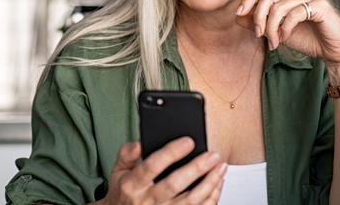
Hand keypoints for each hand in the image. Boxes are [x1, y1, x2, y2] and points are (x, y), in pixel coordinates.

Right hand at [101, 137, 226, 204]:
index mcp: (132, 185)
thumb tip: (141, 142)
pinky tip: (217, 184)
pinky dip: (211, 198)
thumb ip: (127, 153)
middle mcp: (147, 201)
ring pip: (190, 201)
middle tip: (213, 155)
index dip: (171, 153)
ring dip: (209, 184)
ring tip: (221, 167)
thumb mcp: (118, 170)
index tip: (188, 141)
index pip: (152, 166)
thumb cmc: (124, 192)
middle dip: (196, 168)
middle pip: (174, 184)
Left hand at [235, 0, 339, 65]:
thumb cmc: (308, 39)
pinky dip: (285, 28)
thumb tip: (238, 16)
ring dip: (272, 28)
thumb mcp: (277, 32)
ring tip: (274, 42)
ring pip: (279, 6)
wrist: (333, 51)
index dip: (249, 0)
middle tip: (259, 35)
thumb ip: (259, 23)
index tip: (239, 14)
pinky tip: (285, 38)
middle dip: (259, 16)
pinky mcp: (321, 6)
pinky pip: (294, 14)